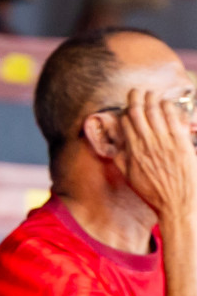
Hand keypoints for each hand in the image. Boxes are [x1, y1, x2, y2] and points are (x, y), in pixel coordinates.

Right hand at [115, 88, 196, 222]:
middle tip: (136, 91)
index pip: (126, 124)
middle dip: (136, 99)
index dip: (126, 113)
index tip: (128, 106)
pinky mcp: (180, 143)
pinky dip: (169, 109)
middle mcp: (147, 145)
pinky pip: (173, 120)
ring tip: (152, 92)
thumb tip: (114, 148)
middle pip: (139, 114)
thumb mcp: (130, 178)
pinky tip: (167, 103)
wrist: (176, 204)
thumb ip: (121, 160)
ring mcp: (164, 143)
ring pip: (155, 113)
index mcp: (133, 152)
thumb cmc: (153, 193)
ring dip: (153, 100)